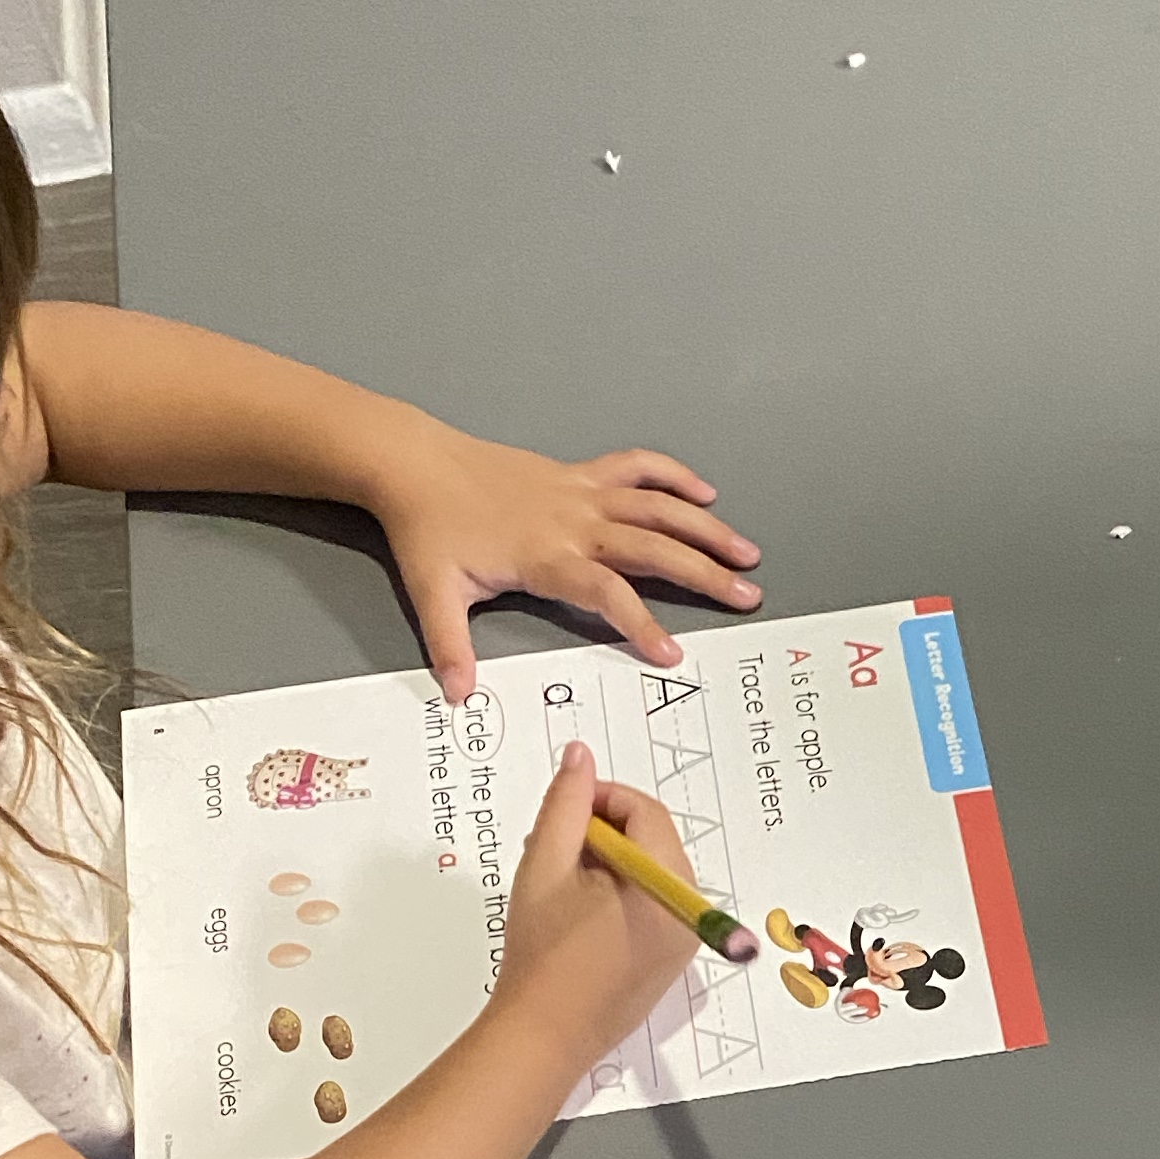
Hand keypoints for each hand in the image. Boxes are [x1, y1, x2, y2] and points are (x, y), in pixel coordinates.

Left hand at [367, 423, 760, 699]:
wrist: (414, 464)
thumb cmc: (427, 528)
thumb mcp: (433, 592)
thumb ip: (451, 645)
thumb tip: (459, 694)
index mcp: (545, 556)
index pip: (605, 593)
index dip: (641, 623)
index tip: (672, 654)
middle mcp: (574, 522)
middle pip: (652, 547)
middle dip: (703, 573)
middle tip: (745, 595)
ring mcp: (581, 493)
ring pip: (657, 507)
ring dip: (705, 528)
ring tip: (745, 552)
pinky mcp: (578, 473)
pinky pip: (636, 468)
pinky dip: (673, 475)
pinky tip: (705, 494)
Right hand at [484, 747, 704, 1085]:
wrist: (543, 1036)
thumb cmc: (542, 953)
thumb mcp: (546, 863)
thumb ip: (566, 804)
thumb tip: (580, 757)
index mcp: (666, 884)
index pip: (646, 814)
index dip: (601, 798)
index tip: (563, 806)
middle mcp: (686, 911)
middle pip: (654, 842)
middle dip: (603, 832)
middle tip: (552, 844)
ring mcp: (682, 941)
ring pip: (650, 874)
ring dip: (608, 863)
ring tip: (558, 879)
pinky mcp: (668, 964)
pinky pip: (652, 908)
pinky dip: (619, 895)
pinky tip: (576, 912)